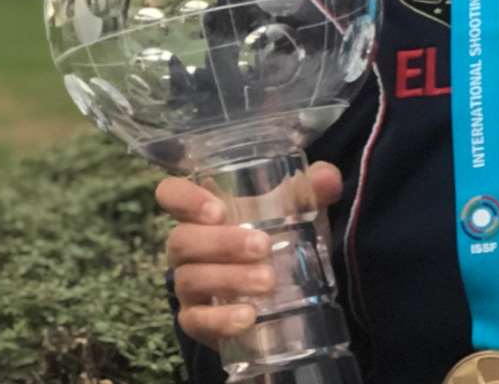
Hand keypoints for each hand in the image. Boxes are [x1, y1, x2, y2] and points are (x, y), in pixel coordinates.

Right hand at [156, 161, 343, 348]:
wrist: (283, 293)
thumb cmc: (279, 238)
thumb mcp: (298, 211)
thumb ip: (312, 189)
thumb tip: (326, 178)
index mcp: (203, 212)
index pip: (171, 194)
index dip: (184, 199)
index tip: (217, 210)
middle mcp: (187, 246)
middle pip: (182, 240)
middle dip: (222, 243)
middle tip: (263, 246)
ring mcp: (188, 285)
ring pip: (190, 279)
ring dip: (229, 279)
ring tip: (267, 282)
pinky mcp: (196, 320)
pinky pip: (197, 321)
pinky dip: (221, 320)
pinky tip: (248, 317)